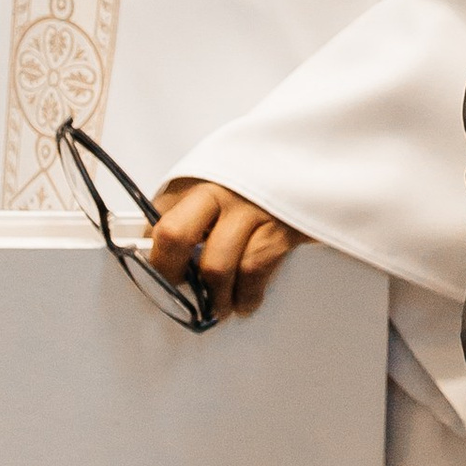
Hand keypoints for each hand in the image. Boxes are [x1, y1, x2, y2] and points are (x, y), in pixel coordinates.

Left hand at [147, 181, 308, 319]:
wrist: (314, 160)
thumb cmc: (255, 182)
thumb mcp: (217, 184)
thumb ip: (188, 213)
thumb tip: (159, 253)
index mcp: (197, 180)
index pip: (157, 220)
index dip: (152, 257)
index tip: (155, 279)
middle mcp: (219, 190)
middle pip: (175, 235)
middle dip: (171, 273)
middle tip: (179, 290)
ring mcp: (251, 207)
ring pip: (217, 267)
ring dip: (215, 298)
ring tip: (218, 306)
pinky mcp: (281, 227)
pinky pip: (254, 272)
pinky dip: (247, 296)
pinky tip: (245, 301)